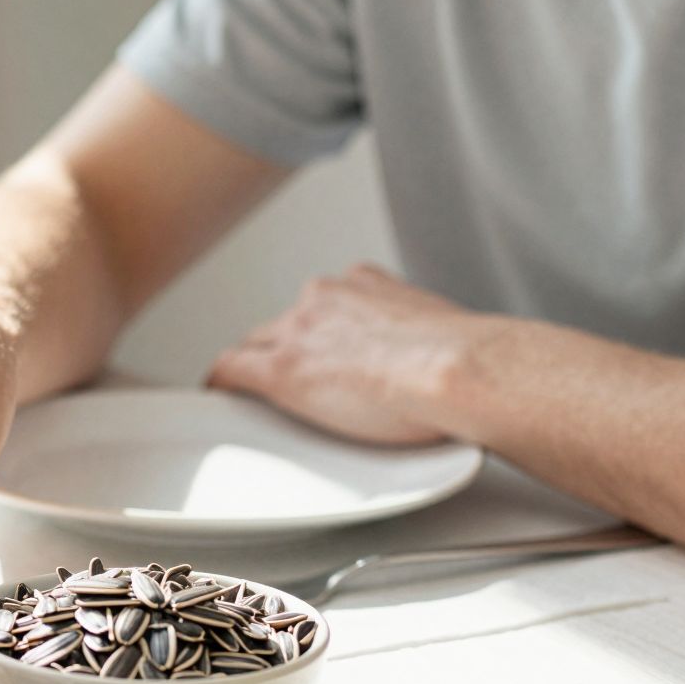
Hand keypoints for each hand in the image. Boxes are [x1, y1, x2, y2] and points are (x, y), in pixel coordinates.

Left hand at [207, 265, 482, 444]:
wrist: (459, 369)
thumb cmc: (466, 361)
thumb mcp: (442, 328)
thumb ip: (421, 333)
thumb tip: (438, 353)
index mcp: (365, 285)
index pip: (322, 305)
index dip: (314, 331)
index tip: (320, 349)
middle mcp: (325, 299)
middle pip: (282, 324)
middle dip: (283, 349)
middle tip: (293, 381)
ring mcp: (299, 332)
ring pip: (256, 346)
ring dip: (257, 367)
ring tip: (260, 397)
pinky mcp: (282, 369)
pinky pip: (231, 370)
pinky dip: (221, 384)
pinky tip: (218, 398)